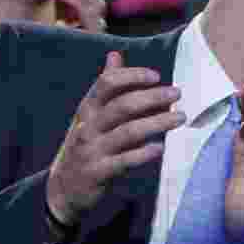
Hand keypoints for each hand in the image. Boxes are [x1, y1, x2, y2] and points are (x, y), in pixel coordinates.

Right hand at [46, 51, 185, 226]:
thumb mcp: (90, 115)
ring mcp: (92, 150)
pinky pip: (124, 161)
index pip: (107, 83)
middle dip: (153, 97)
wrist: (62, 189)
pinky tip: (160, 147)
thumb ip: (106, 87)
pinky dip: (143, 153)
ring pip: (128, 132)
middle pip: (122, 105)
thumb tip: (115, 54)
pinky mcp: (98, 173)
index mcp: (87, 109)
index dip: (132, 75)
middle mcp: (87, 126)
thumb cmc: (85, 145)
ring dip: (157, 123)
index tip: (156, 76)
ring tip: (180, 117)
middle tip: (177, 93)